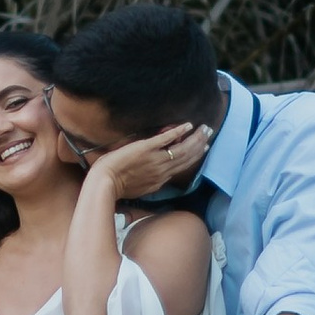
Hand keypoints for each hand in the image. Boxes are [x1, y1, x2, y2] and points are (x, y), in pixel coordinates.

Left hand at [87, 115, 214, 203]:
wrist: (105, 183)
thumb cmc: (115, 187)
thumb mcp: (137, 189)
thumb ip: (148, 182)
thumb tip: (156, 179)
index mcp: (160, 180)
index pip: (181, 167)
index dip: (194, 157)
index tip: (203, 148)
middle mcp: (162, 170)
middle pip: (186, 157)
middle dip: (199, 145)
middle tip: (209, 134)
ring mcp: (155, 159)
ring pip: (182, 149)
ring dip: (195, 138)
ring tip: (204, 128)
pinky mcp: (146, 148)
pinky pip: (167, 139)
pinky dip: (179, 131)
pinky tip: (187, 125)